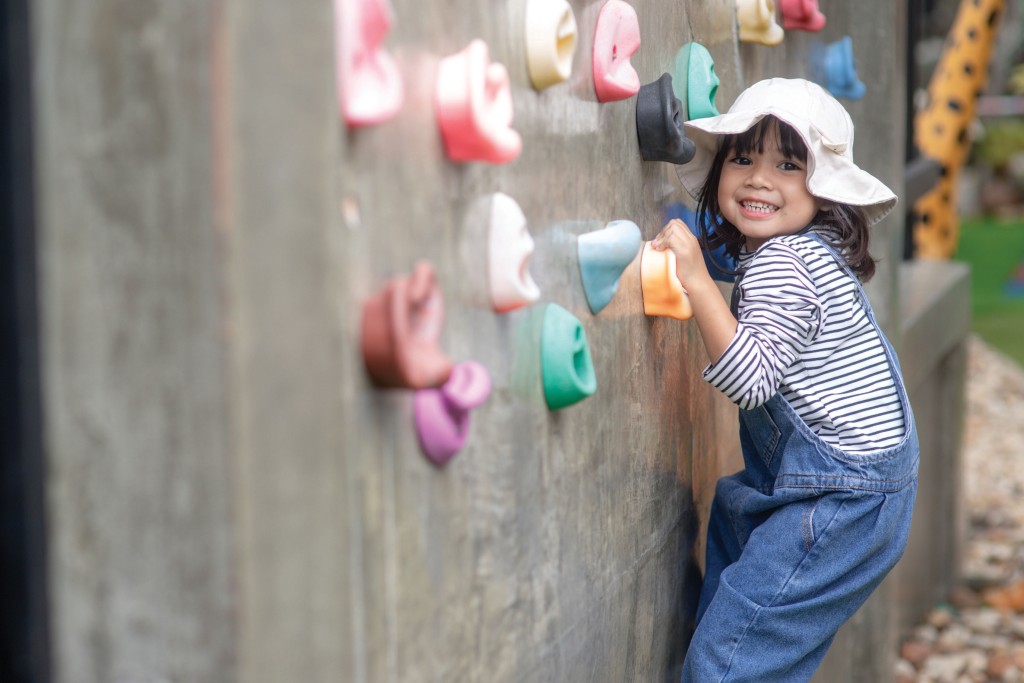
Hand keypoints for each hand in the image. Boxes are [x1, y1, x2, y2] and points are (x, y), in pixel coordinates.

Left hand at [651, 219, 735, 362]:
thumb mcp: (684, 258)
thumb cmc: (690, 275)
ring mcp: (689, 244)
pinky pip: (671, 238)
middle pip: (674, 223)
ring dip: (662, 236)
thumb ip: (677, 249)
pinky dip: (662, 242)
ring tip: (657, 247)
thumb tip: (660, 246)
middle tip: (658, 244)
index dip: (667, 229)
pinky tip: (659, 250)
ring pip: (672, 228)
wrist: (698, 284)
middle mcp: (691, 239)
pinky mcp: (684, 251)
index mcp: (692, 240)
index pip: (678, 224)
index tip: (661, 242)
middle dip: (663, 231)